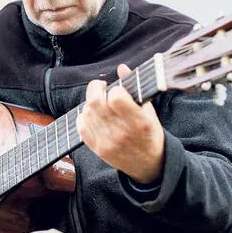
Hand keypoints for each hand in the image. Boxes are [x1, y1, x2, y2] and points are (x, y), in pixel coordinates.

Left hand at [77, 64, 164, 183]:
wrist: (149, 165)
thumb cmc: (150, 134)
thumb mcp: (149, 111)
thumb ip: (135, 88)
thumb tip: (121, 67)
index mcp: (139, 122)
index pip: (116, 98)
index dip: (114, 89)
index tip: (117, 90)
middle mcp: (122, 134)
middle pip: (95, 102)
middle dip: (96, 89)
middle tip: (102, 88)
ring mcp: (108, 143)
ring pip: (86, 113)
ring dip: (91, 104)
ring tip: (100, 104)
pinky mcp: (98, 150)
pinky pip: (81, 127)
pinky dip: (84, 116)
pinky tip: (93, 115)